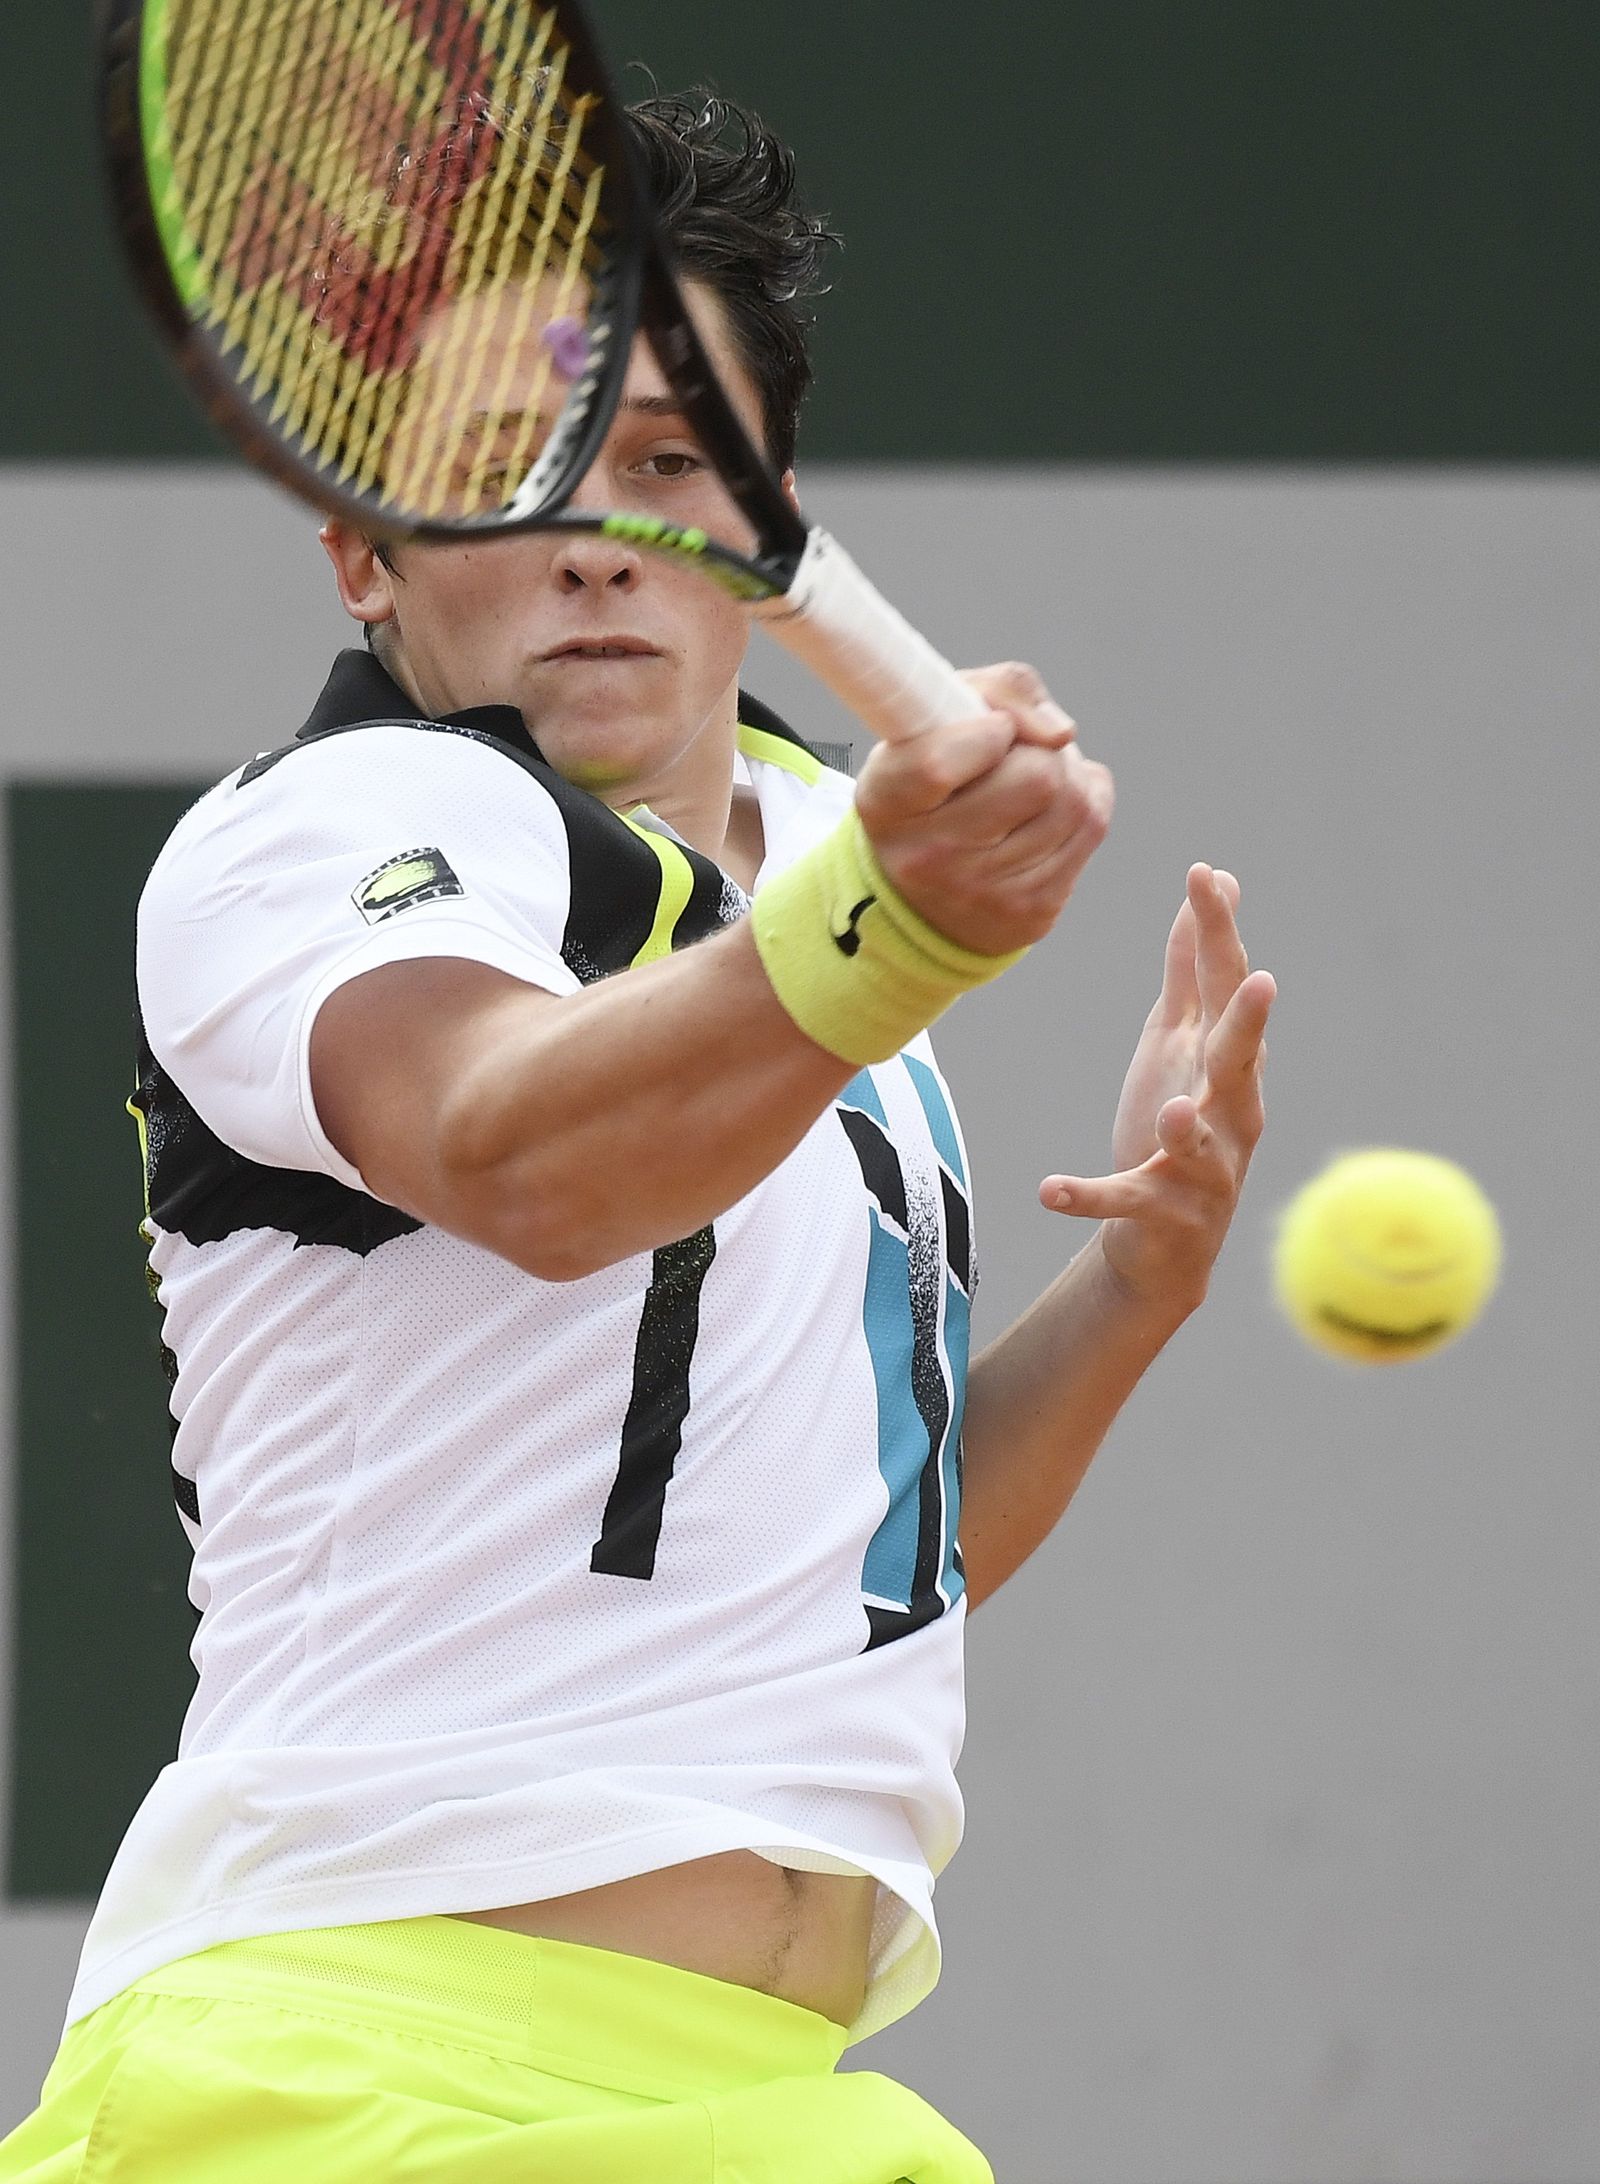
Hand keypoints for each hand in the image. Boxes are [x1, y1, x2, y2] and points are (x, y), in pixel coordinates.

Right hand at [854, 661, 1114, 956]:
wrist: (929, 892)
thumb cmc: (937, 786)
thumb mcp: (937, 724)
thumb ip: (997, 692)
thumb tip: (1060, 731)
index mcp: (887, 802)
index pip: (939, 764)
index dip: (991, 731)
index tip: (996, 727)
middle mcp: (928, 856)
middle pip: (1036, 778)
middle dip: (1041, 751)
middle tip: (1020, 754)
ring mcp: (983, 891)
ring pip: (1075, 800)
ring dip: (1068, 774)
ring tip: (1035, 781)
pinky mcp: (1032, 910)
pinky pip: (1092, 826)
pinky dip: (1085, 802)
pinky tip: (1052, 809)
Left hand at [1039, 864, 1274, 1313]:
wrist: (1163, 1238)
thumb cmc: (1176, 1123)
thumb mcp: (1179, 1040)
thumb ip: (1193, 968)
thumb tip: (1217, 884)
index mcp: (1224, 1061)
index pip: (1226, 987)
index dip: (1220, 933)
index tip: (1206, 874)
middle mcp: (1229, 1112)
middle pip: (1241, 1062)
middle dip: (1249, 1024)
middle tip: (1263, 982)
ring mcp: (1203, 1168)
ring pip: (1202, 1146)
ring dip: (1188, 1129)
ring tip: (1175, 1109)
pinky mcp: (1164, 1214)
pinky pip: (1125, 1202)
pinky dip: (1088, 1196)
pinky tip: (1048, 1190)